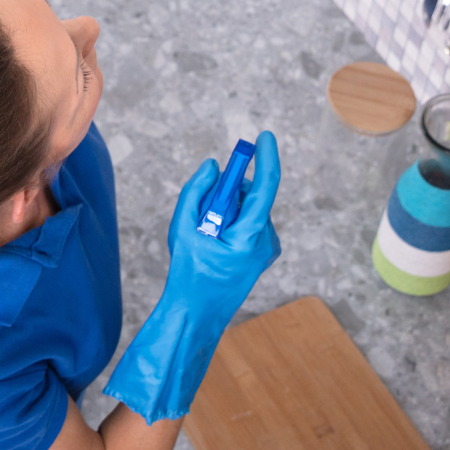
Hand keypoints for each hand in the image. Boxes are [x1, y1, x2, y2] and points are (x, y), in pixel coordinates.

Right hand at [104, 132, 281, 424]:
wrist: (198, 313)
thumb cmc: (189, 272)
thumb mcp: (182, 228)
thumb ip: (196, 191)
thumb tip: (213, 166)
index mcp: (251, 235)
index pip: (266, 187)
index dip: (266, 158)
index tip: (264, 136)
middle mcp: (266, 240)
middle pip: (251, 196)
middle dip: (227, 191)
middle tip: (202, 208)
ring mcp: (267, 248)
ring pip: (247, 208)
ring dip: (225, 208)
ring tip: (203, 232)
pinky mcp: (261, 252)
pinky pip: (247, 221)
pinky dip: (229, 219)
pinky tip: (212, 240)